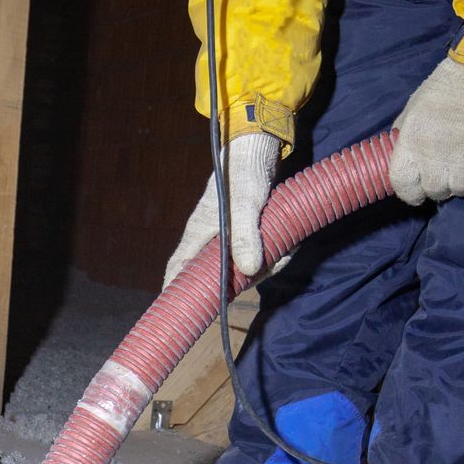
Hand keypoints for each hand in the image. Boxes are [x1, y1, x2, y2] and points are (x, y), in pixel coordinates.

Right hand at [164, 131, 280, 288]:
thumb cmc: (243, 173)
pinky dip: (273, 256)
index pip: (178, 269)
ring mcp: (227, 237)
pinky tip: (288, 246)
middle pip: (216, 275)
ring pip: (242, 267)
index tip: (179, 313)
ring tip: (285, 252)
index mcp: (198, 235)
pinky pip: (256, 256)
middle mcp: (209, 239)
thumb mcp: (246, 204)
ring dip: (266, 267)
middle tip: (266, 272)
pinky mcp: (245, 233)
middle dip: (244, 281)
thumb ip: (246, 235)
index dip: (175, 292)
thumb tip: (250, 270)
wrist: (257, 150)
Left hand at [388, 57, 463, 205]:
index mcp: (411, 141)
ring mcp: (463, 158)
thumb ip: (405, 133)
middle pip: (434, 191)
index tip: (418, 189)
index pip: (402, 184)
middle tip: (448, 172)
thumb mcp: (415, 106)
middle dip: (440, 186)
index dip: (410, 192)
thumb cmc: (448, 84)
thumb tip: (400, 153)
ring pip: (461, 190)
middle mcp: (434, 155)